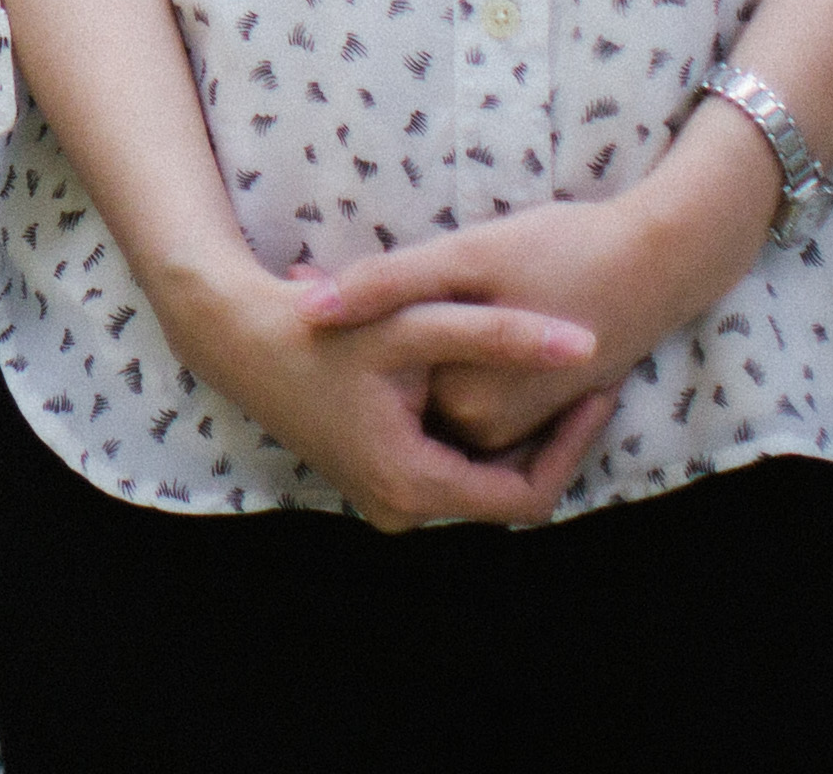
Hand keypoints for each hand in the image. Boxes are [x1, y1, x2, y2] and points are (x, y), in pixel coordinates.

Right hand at [137, 243, 610, 533]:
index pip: (527, 496)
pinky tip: (493, 378)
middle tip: (581, 376)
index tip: (596, 389)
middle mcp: (399, 509)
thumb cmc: (322, 327)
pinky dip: (478, 432)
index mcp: (412, 484)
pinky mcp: (376, 481)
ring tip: (547, 372)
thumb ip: (502, 335)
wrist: (237, 339)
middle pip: (504, 490)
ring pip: (478, 479)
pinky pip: (449, 469)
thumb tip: (588, 347)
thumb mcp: (415, 322)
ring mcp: (385, 500)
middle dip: (547, 436)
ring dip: (514, 433)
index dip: (571, 445)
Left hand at [305, 111, 779, 461]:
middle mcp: (488, 431)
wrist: (659, 260)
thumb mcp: (466, 255)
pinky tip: (421, 298)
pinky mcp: (532, 402)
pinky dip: (438, 345)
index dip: (330, 334)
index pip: (368, 379)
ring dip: (395, 343)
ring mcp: (514, 422)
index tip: (297, 286)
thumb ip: (386, 285)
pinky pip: (462, 378)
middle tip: (312, 281)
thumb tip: (304, 311)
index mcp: (466, 407)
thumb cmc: (565, 249)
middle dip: (357, 342)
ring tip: (354, 289)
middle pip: (396, 384)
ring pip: (426, 380)